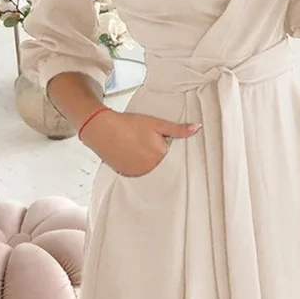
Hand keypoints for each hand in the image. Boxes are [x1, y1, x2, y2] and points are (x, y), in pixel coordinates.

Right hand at [80, 109, 200, 176]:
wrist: (102, 128)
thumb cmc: (129, 123)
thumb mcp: (156, 123)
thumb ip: (178, 129)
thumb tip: (197, 128)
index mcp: (160, 154)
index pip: (173, 155)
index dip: (168, 146)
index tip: (161, 142)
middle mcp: (151, 167)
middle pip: (162, 162)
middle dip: (158, 153)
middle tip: (147, 142)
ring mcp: (138, 172)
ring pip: (151, 169)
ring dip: (149, 161)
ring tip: (138, 147)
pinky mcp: (127, 174)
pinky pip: (139, 173)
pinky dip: (138, 166)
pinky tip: (132, 154)